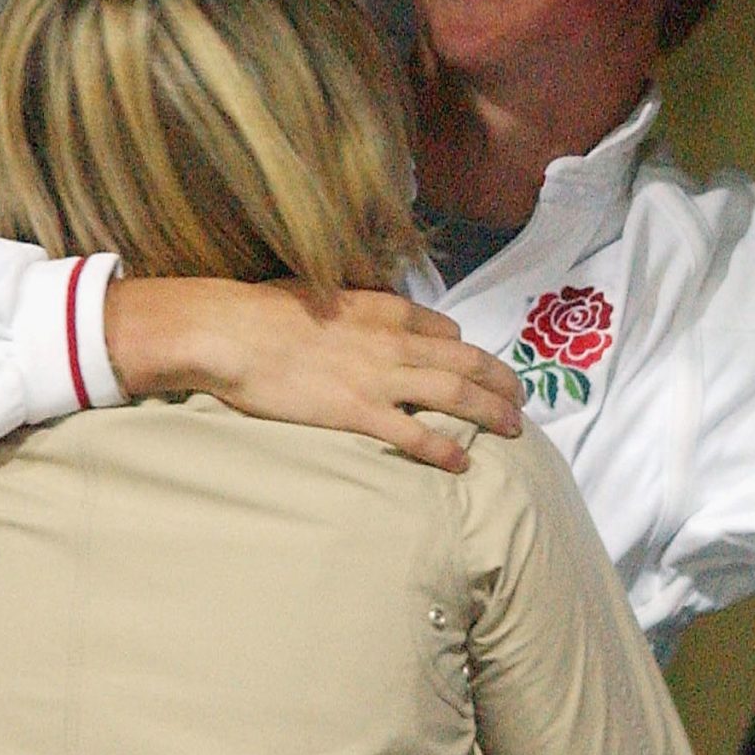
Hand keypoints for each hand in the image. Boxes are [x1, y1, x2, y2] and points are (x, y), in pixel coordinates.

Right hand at [106, 277, 525, 471]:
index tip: (479, 366)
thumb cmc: (264, 309)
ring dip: (491, 412)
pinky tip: (463, 464)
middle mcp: (394, 342)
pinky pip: (416, 434)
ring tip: (514, 428)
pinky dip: (445, 450)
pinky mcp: (360, 412)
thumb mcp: (321, 290)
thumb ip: (352, 304)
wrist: (233, 333)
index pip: (444, 330)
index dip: (467, 350)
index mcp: (384, 309)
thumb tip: (358, 309)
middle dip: (501, 381)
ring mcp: (381, 378)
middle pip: (466, 363)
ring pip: (455, 395)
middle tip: (522, 398)